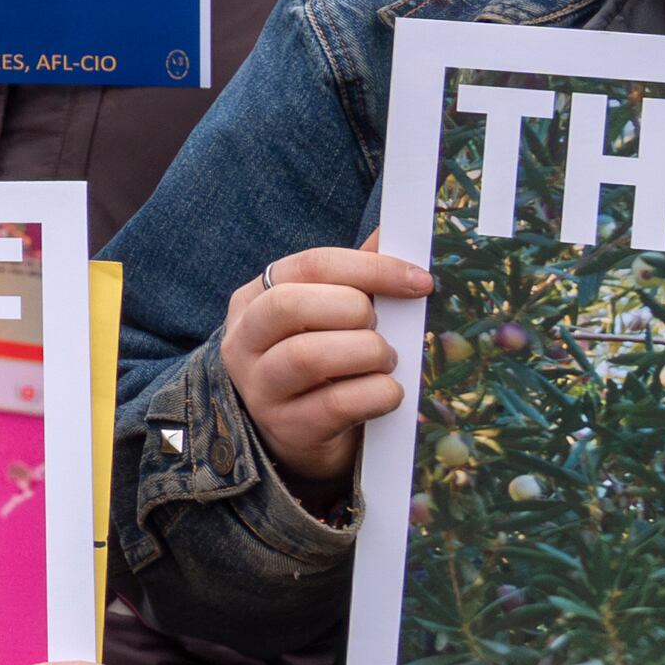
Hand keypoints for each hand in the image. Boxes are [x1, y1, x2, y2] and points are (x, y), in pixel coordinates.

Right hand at [221, 241, 431, 484]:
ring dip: (367, 354)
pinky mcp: (286, 428)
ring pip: (308, 355)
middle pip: (291, 304)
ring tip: (385, 361)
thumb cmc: (322, 363)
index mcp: (254, 298)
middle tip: (381, 330)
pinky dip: (377, 394)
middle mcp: (244, 340)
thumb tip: (398, 228)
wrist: (301, 435)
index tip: (420, 281)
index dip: (369, 268)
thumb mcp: (328, 315)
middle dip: (354, 311)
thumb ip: (355, 275)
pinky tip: (389, 393)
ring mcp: (259, 387)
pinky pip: (336, 404)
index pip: (309, 265)